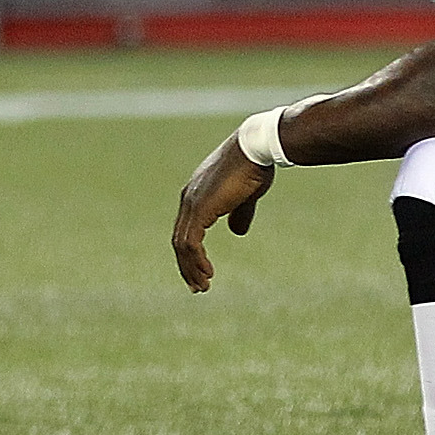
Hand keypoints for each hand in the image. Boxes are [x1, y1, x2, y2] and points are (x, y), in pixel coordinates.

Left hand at [171, 136, 273, 291]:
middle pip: (179, 240)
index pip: (186, 229)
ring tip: (202, 286)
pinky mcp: (200, 209)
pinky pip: (191, 242)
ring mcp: (192, 203)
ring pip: (182, 245)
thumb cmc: (254, 166)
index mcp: (196, 194)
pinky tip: (207, 273)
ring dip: (191, 268)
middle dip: (187, 265)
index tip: (200, 271)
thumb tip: (237, 231)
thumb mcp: (246, 195)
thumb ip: (239, 213)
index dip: (190, 252)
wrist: (255, 148)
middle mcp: (189, 199)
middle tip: (196, 286)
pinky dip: (196, 260)